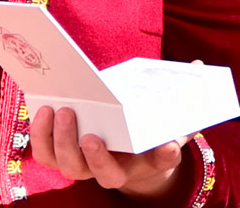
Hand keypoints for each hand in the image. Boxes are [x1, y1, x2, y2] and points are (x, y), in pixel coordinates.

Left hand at [30, 106, 188, 198]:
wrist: (114, 145)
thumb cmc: (139, 126)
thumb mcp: (162, 112)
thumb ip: (178, 95)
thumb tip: (198, 66)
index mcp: (142, 161)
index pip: (157, 163)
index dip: (164, 157)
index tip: (168, 144)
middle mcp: (110, 169)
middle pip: (101, 174)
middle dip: (96, 155)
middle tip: (92, 134)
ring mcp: (82, 164)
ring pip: (68, 166)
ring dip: (62, 142)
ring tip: (63, 110)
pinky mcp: (58, 152)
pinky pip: (45, 153)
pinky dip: (40, 134)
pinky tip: (42, 108)